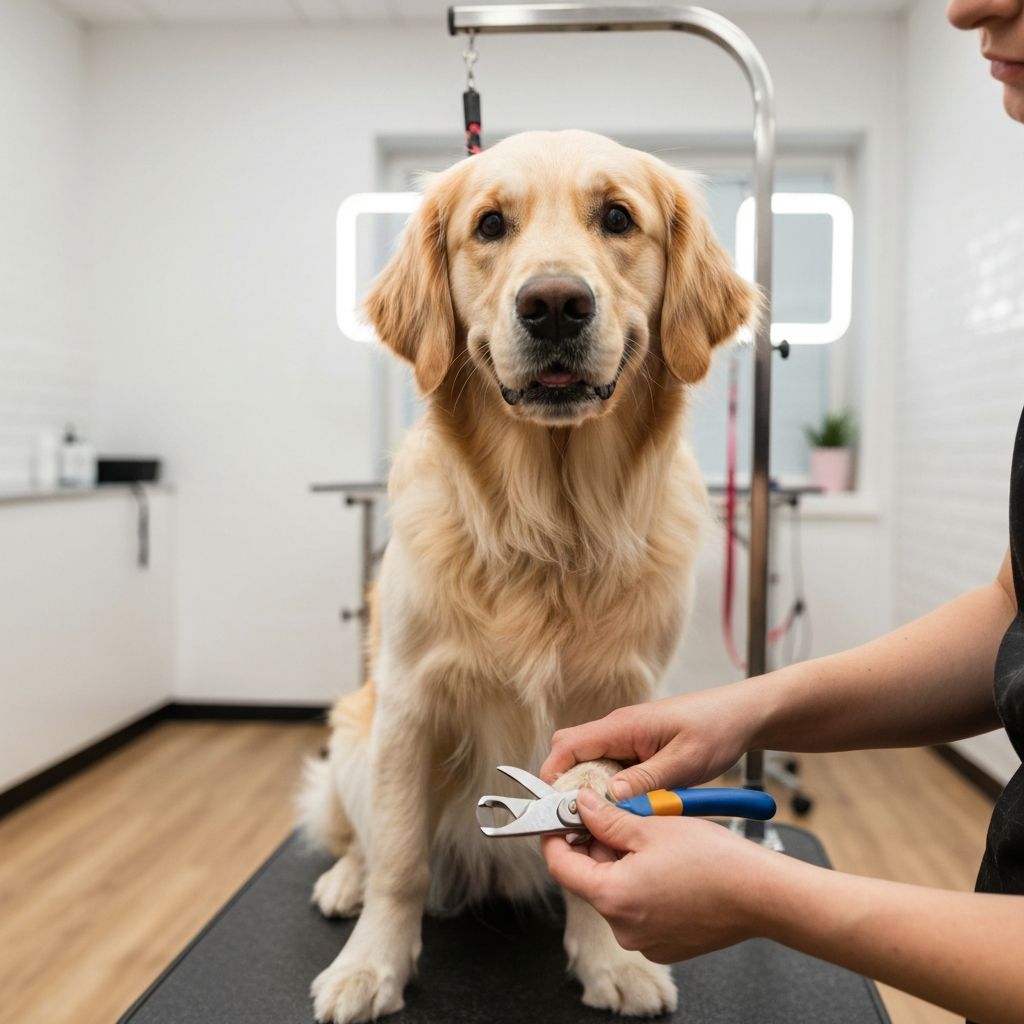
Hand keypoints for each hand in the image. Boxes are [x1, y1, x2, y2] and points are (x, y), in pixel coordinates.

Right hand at [541, 686, 762, 798]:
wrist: (742, 715)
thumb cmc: (716, 729)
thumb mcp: (683, 763)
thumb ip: (645, 781)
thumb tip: (608, 798)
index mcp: (621, 726)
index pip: (567, 746)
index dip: (553, 777)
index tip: (554, 808)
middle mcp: (617, 729)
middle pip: (571, 755)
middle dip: (569, 787)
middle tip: (581, 820)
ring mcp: (627, 739)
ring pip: (591, 765)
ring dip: (594, 791)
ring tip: (610, 818)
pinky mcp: (638, 749)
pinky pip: (612, 770)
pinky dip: (613, 790)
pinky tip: (631, 808)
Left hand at [542, 788, 782, 963]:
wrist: (761, 894)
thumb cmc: (713, 860)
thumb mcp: (651, 825)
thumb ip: (607, 817)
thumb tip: (581, 805)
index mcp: (612, 897)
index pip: (560, 866)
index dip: (556, 836)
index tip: (561, 817)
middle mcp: (623, 927)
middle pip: (590, 879)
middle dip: (598, 845)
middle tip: (617, 817)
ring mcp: (645, 941)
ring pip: (617, 892)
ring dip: (623, 863)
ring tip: (651, 838)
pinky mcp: (666, 944)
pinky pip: (640, 910)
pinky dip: (644, 885)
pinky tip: (667, 865)